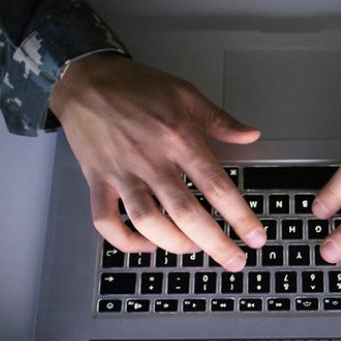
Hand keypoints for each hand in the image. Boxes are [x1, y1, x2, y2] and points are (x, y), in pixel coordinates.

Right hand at [49, 53, 266, 270]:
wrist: (85, 80)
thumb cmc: (135, 85)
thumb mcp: (184, 93)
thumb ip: (220, 119)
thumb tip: (251, 135)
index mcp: (178, 137)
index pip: (216, 184)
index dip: (239, 215)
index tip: (255, 237)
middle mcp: (151, 159)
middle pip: (186, 212)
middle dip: (214, 243)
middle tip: (233, 261)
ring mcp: (121, 173)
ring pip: (148, 221)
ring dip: (173, 244)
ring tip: (193, 250)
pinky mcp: (97, 181)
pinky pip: (106, 220)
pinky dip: (125, 240)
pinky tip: (146, 245)